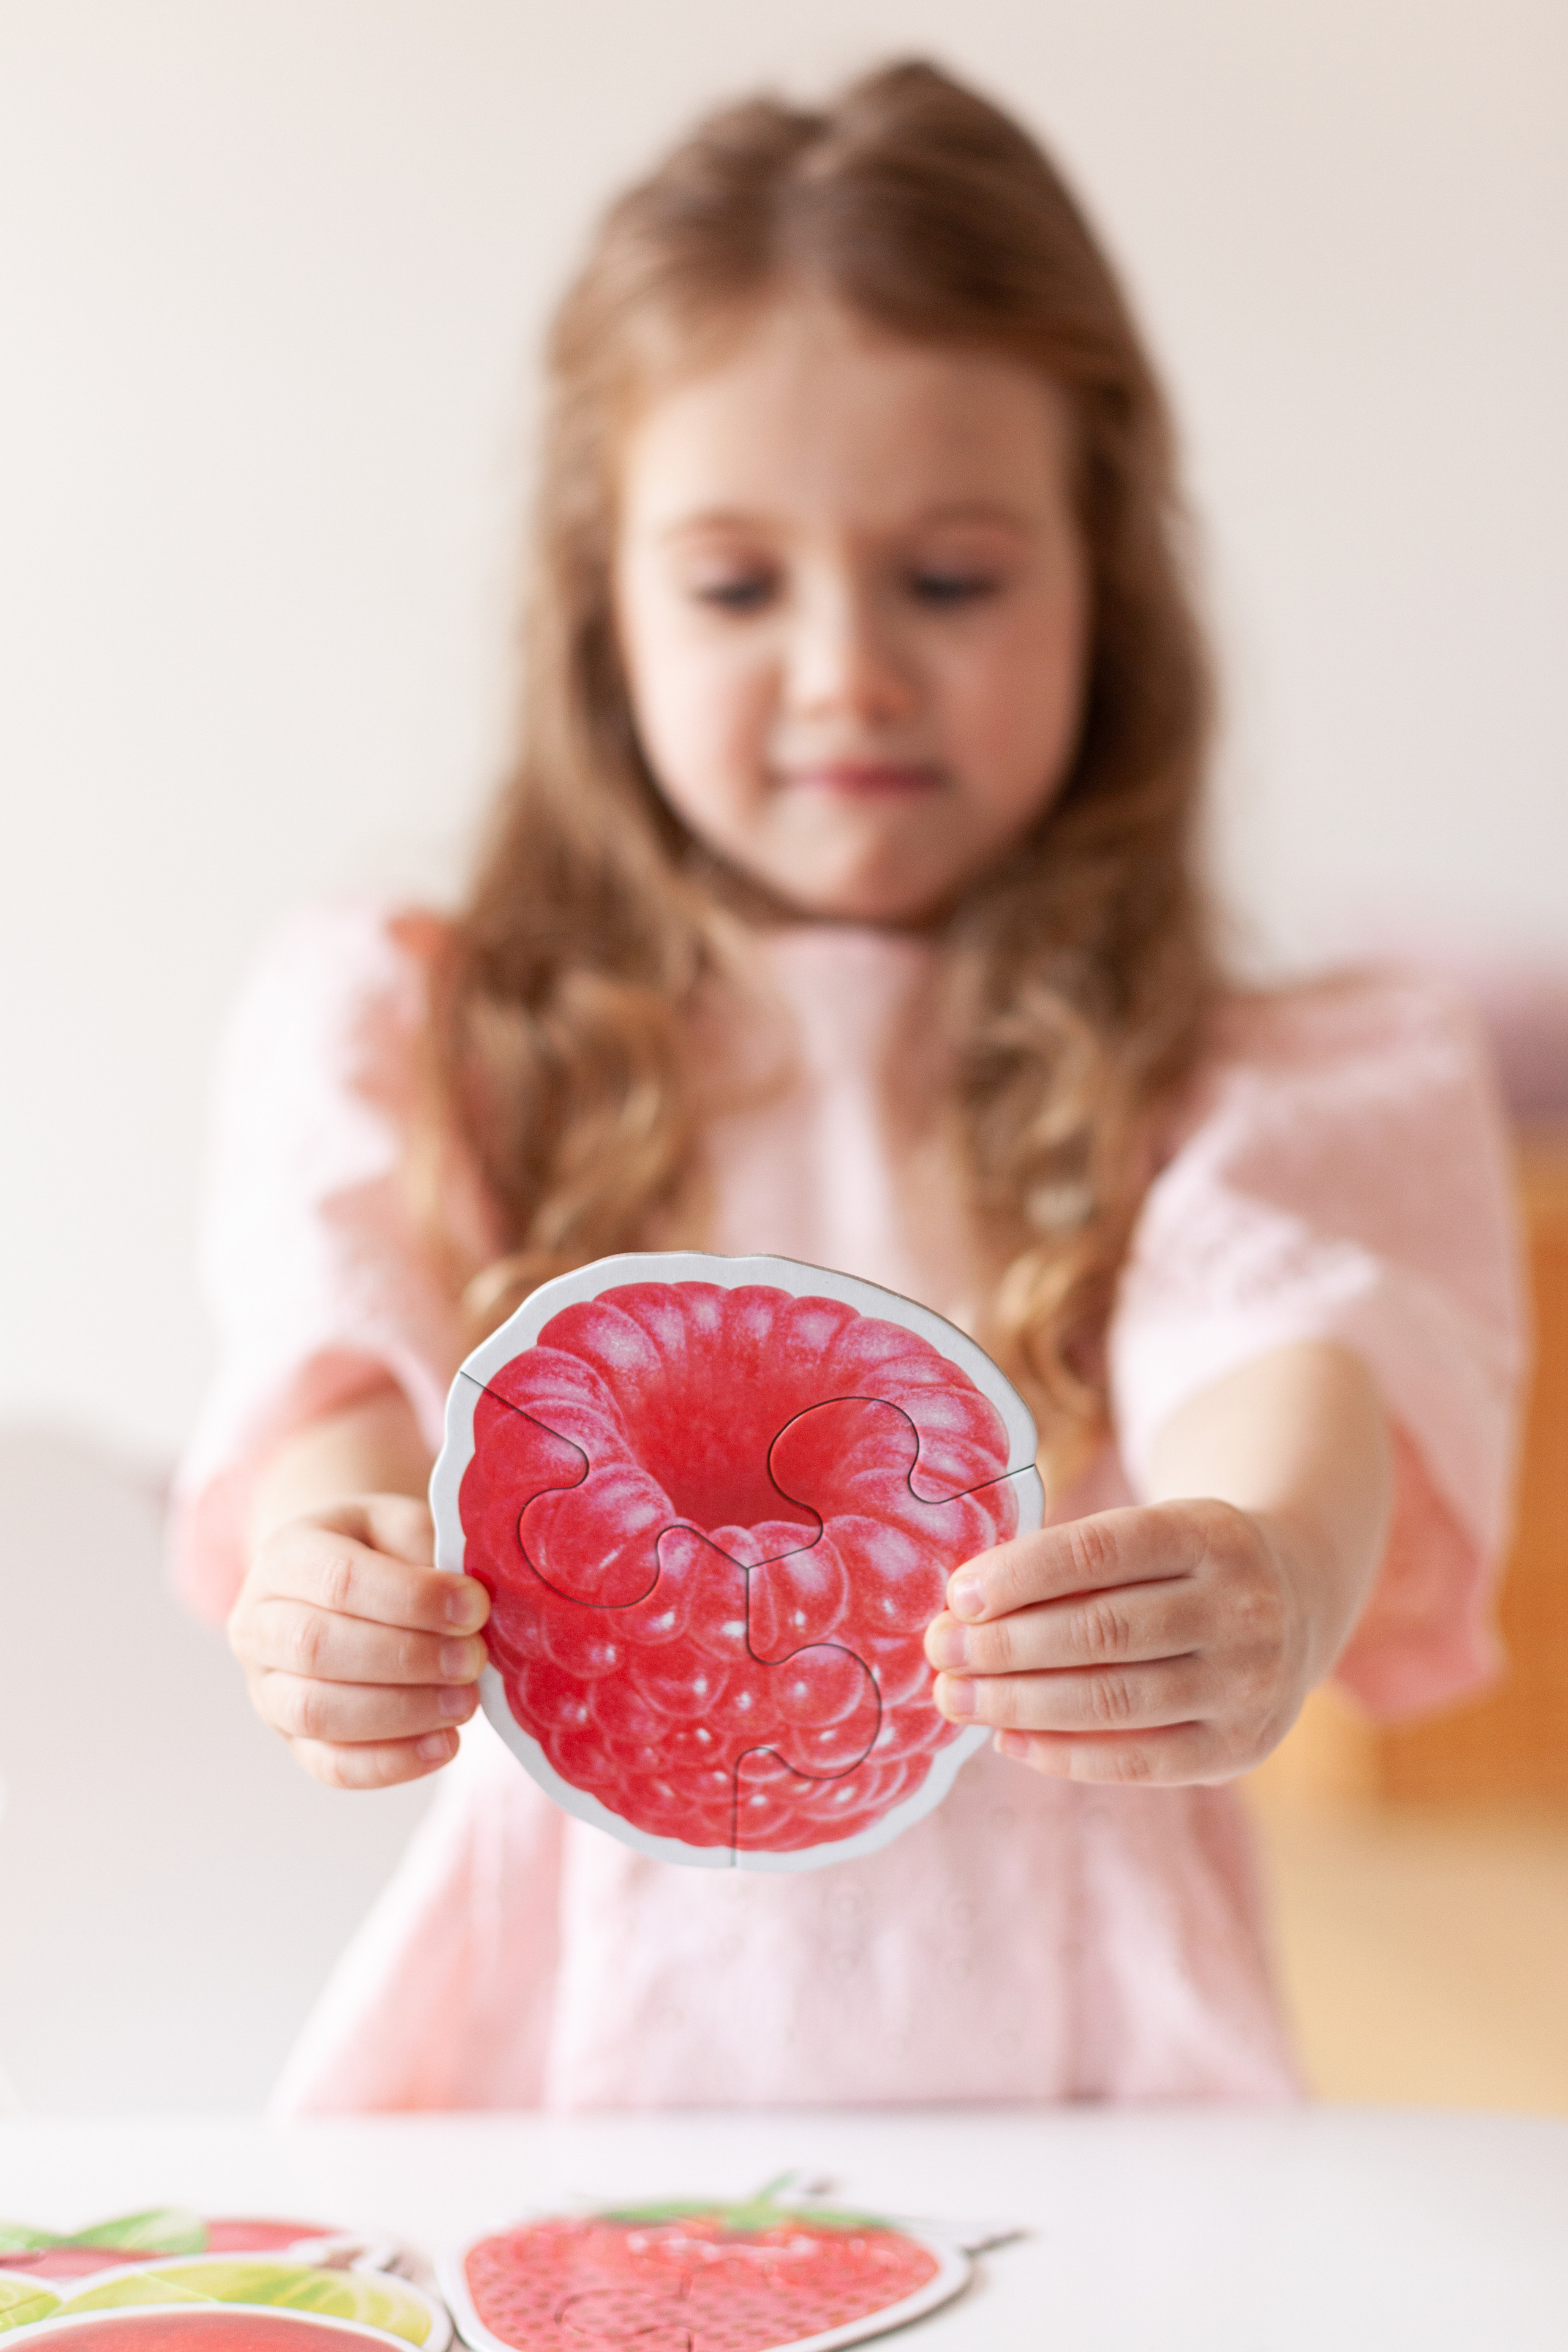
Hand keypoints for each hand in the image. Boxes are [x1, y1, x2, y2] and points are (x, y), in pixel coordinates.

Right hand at [228, 1493, 491, 1789]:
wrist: (338, 1581)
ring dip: (402, 1713)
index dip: (412, 1599)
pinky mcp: (291, 1738)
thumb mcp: (400, 1525)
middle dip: (407, 1659)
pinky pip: (330, 1764)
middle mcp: (258, 1623)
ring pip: (316, 1712)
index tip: (474, 1609)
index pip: (338, 1579)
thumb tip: (470, 1610)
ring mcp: (265, 1688)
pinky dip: (390, 1762)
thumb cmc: (380, 1551)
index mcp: (285, 1556)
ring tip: (465, 1703)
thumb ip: (426, 1553)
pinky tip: (444, 1744)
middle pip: (317, 1648)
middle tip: (472, 1660)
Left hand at [924, 1498, 1326, 1785]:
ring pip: (1115, 1699)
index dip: (1022, 1573)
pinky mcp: (1241, 1748)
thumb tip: (963, 1611)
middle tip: (938, 1653)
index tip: (956, 1596)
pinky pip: (1138, 1760)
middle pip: (1103, 1630)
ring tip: (955, 1698)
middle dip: (1005, 1646)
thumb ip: (1073, 1566)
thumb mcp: (1151, 1534)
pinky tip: (1006, 1739)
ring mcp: (1250, 1682)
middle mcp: (1242, 1605)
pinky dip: (1063, 1754)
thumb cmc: (1181, 1563)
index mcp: (1211, 1531)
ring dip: (1019, 1703)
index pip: (1102, 1550)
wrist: (1297, 1596)